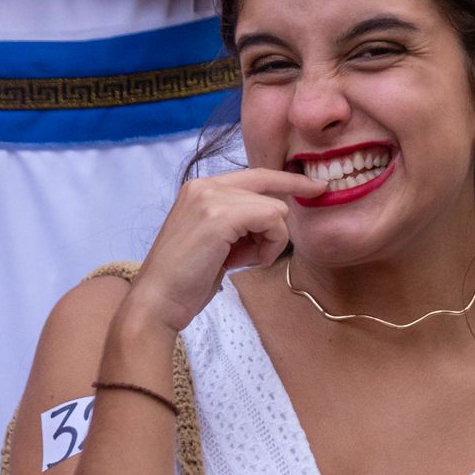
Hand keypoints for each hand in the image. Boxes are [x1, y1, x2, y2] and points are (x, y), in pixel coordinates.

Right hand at [121, 169, 307, 333]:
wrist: (159, 300)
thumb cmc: (189, 278)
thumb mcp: (219, 240)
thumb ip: (242, 221)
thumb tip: (278, 215)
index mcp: (201, 188)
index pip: (256, 174)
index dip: (288, 180)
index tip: (315, 187)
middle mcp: (204, 185)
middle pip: (269, 188)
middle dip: (281, 216)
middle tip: (288, 228)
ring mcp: (210, 198)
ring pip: (275, 209)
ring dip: (271, 241)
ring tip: (245, 260)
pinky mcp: (219, 216)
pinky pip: (273, 220)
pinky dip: (271, 245)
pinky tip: (250, 262)